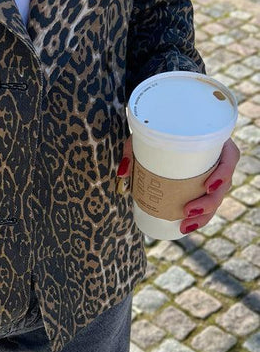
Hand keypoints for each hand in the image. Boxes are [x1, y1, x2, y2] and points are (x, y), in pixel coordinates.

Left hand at [117, 135, 241, 234]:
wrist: (162, 124)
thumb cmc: (157, 126)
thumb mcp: (146, 134)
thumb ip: (132, 150)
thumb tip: (122, 174)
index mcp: (215, 140)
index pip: (230, 157)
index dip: (223, 174)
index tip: (207, 186)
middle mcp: (217, 158)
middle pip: (224, 184)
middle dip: (209, 203)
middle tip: (187, 211)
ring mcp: (212, 172)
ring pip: (217, 197)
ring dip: (204, 216)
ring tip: (184, 226)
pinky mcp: (203, 184)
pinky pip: (207, 202)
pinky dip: (198, 217)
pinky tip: (186, 227)